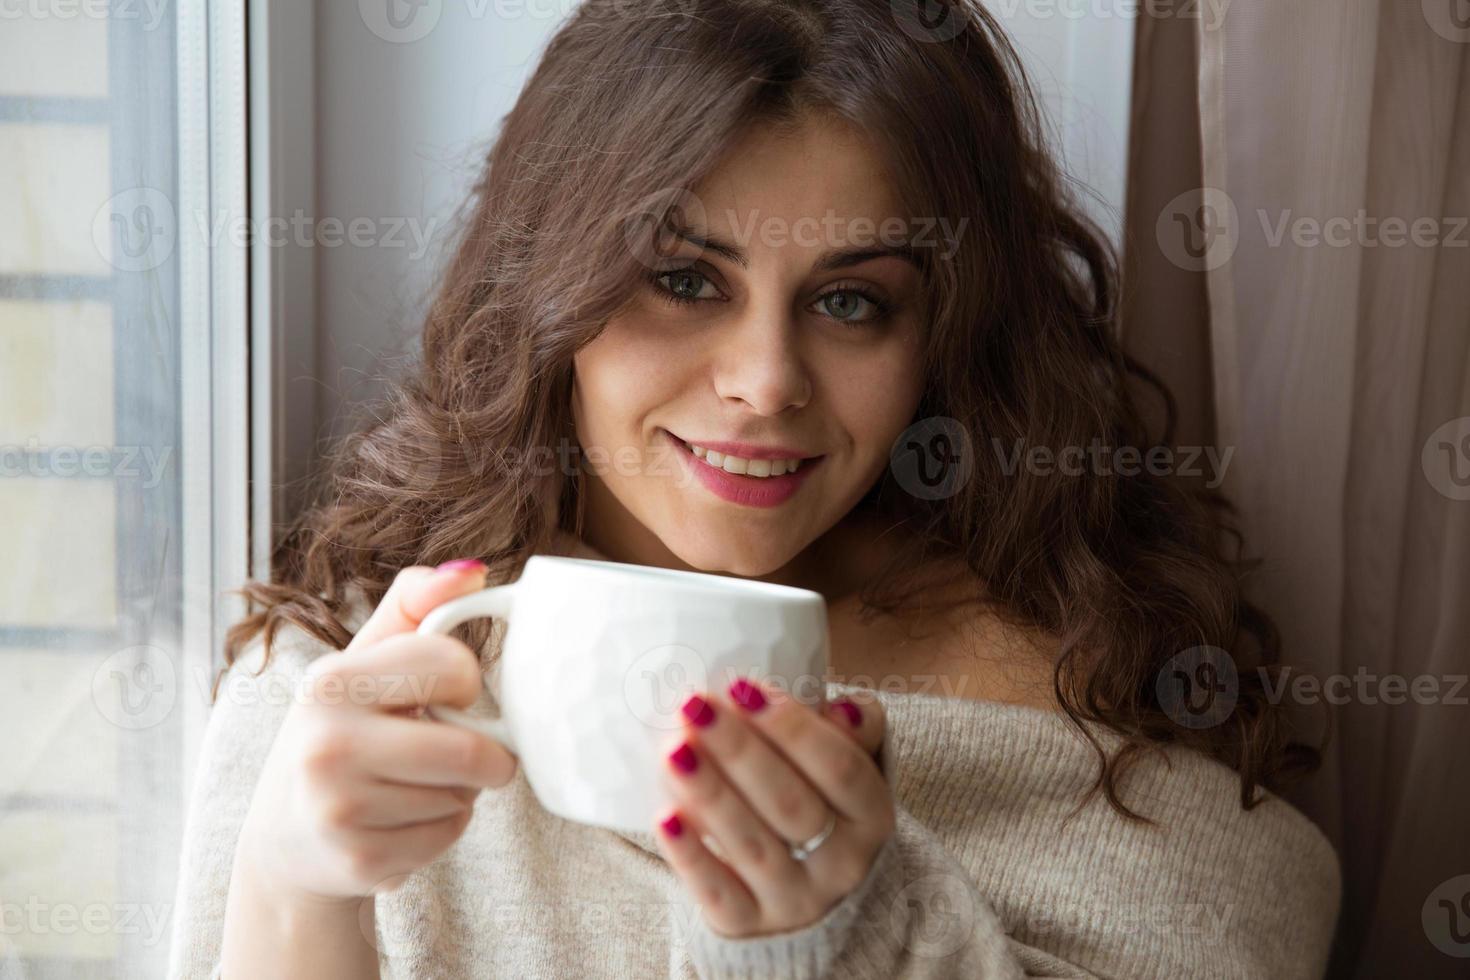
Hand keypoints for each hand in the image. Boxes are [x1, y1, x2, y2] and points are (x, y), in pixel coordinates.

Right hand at [236, 561, 517, 903]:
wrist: (287, 837)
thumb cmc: (342, 732)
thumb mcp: (362, 662)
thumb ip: (415, 606)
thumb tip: (475, 572)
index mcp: (331, 682)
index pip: (452, 666)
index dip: (466, 683)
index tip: (450, 695)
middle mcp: (327, 743)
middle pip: (469, 749)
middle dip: (483, 755)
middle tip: (462, 751)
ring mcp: (339, 807)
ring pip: (462, 796)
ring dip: (458, 793)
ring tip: (411, 786)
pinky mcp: (359, 861)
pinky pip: (446, 836)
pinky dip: (442, 830)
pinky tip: (401, 822)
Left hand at [653, 678, 893, 937]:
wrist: (819, 904)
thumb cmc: (824, 809)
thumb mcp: (853, 771)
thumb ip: (857, 731)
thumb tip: (843, 710)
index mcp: (871, 815)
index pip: (840, 768)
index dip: (792, 728)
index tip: (743, 687)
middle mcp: (842, 863)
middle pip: (790, 803)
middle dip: (739, 751)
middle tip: (695, 708)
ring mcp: (796, 899)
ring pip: (751, 845)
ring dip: (710, 794)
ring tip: (674, 750)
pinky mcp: (749, 924)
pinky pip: (718, 893)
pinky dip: (691, 855)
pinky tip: (665, 817)